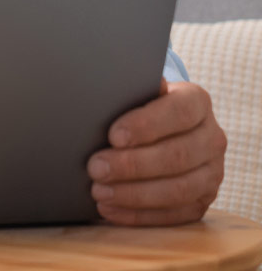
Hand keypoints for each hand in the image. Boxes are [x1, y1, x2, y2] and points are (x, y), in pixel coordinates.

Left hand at [88, 79, 226, 225]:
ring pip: (179, 189)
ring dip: (135, 194)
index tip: (113, 136)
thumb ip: (127, 94)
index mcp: (197, 102)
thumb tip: (101, 99)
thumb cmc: (138, 108)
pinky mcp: (203, 201)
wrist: (160, 129)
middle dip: (132, 165)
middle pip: (177, 155)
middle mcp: (212, 138)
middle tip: (96, 168)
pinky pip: (175, 215)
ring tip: (99, 192)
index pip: (179, 112)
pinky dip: (140, 215)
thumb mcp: (135, 93)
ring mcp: (212, 173)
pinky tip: (110, 210)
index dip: (146, 125)